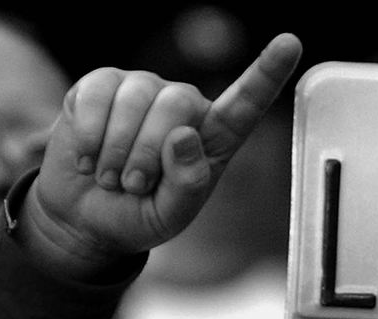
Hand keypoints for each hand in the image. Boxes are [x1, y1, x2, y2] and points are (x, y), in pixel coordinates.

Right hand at [18, 33, 301, 278]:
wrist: (86, 217)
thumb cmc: (140, 215)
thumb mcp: (171, 216)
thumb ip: (187, 186)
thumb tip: (184, 136)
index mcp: (214, 138)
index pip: (246, 103)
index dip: (268, 72)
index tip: (290, 43)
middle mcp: (182, 106)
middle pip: (177, 102)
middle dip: (148, 151)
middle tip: (134, 185)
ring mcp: (142, 90)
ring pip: (135, 97)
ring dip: (117, 149)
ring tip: (111, 178)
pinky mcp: (101, 85)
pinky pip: (96, 94)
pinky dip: (88, 133)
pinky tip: (87, 158)